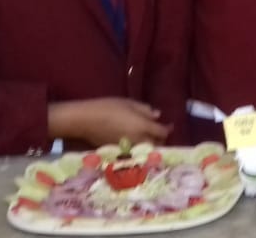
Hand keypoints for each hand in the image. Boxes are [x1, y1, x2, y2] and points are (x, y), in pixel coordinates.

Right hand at [48, 98, 170, 146]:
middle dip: (161, 140)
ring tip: (149, 139)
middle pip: (156, 145)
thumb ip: (145, 110)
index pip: (161, 132)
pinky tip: (136, 142)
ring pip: (145, 151)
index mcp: (143, 126)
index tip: (169, 125)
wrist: (85, 121)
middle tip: (159, 134)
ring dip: (150, 146)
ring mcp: (129, 148)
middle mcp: (138, 140)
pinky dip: (138, 149)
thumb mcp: (128, 103)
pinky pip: (134, 152)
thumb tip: (157, 115)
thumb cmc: (107, 107)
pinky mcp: (119, 152)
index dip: (167, 129)